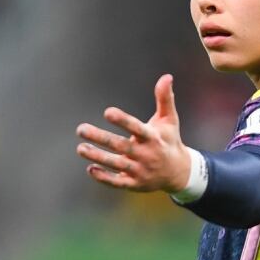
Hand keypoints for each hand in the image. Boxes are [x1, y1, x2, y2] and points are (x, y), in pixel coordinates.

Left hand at [76, 74, 191, 192]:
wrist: (178, 172)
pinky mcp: (135, 184)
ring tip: (81, 148)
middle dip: (100, 137)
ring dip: (97, 156)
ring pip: (116, 164)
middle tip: (81, 129)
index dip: (123, 121)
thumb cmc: (168, 140)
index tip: (107, 112)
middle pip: (121, 146)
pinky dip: (104, 177)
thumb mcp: (169, 120)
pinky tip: (90, 169)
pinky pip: (118, 182)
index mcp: (153, 138)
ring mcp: (140, 171)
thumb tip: (166, 76)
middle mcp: (146, 155)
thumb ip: (165, 99)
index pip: (137, 128)